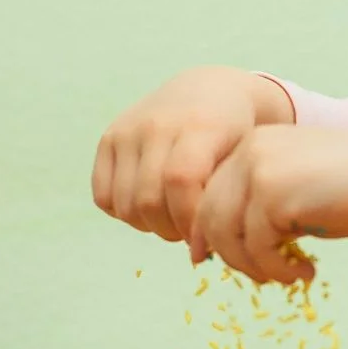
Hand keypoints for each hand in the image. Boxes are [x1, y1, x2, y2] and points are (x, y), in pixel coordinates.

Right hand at [92, 67, 292, 241]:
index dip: (189, 221)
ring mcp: (128, 129)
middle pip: (149, 200)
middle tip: (189, 231)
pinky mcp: (109, 138)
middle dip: (171, 230)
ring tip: (172, 217)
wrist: (211, 91)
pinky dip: (125, 213)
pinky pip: (104, 197)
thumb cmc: (237, 137)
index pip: (180, 182)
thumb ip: (224, 203)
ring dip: (148, 225)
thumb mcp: (243, 161)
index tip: (205, 237)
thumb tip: (197, 258)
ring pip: (125, 204)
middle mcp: (157, 123)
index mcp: (199, 124)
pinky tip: (151, 205)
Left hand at [191, 126, 347, 282]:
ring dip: (254, 267)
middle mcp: (248, 150)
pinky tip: (305, 274)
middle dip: (229, 255)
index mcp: (252, 145)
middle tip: (260, 277)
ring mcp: (258, 169)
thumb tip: (220, 249)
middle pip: (209, 216)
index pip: (209, 195)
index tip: (209, 260)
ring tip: (286, 277)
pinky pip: (256, 247)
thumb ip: (260, 211)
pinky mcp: (273, 193)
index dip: (206, 233)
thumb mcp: (298, 195)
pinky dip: (276, 270)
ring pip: (227, 235)